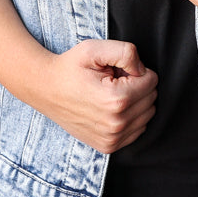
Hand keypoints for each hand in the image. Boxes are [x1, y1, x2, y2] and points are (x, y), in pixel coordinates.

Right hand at [39, 40, 157, 153]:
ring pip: (147, 115)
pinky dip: (130, 117)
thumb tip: (143, 70)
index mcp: (116, 100)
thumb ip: (126, 52)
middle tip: (112, 80)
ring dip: (134, 102)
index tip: (116, 69)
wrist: (45, 89)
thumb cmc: (70, 67)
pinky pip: (138, 130)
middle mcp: (116, 124)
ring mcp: (112, 139)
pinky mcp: (108, 146)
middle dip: (136, 85)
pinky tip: (111, 108)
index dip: (135, 69)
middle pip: (151, 98)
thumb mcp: (95, 49)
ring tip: (110, 93)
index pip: (152, 80)